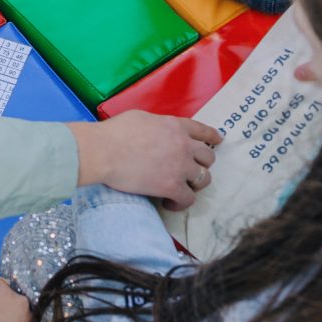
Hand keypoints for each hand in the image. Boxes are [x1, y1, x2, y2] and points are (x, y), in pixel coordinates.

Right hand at [66, 109, 221, 210]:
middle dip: (201, 165)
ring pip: (203, 179)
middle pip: (207, 157)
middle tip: (190, 171)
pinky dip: (180, 203)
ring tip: (180, 189)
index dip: (212, 137)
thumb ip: (156, 124)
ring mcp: (179, 166)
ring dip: (193, 185)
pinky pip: (188, 199)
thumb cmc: (113, 132)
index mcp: (175, 126)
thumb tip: (156, 133)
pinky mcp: (171, 186)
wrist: (103, 151)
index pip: (202, 131)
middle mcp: (183, 144)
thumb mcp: (140, 118)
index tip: (217, 141)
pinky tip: (169, 202)